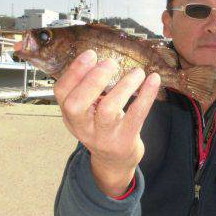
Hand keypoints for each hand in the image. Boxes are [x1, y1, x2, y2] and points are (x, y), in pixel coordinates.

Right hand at [54, 50, 160, 195]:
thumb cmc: (102, 126)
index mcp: (71, 115)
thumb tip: (101, 57)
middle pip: (77, 104)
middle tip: (110, 62)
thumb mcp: (88, 111)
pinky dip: (146, 96)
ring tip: (137, 72)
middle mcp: (83, 127)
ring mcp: (103, 136)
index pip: (61, 93)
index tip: (90, 54)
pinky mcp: (125, 140)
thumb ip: (89, 89)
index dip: (73, 72)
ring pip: (108, 110)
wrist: (115, 160)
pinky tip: (153, 80)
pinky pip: (136, 116)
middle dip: (92, 80)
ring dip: (123, 87)